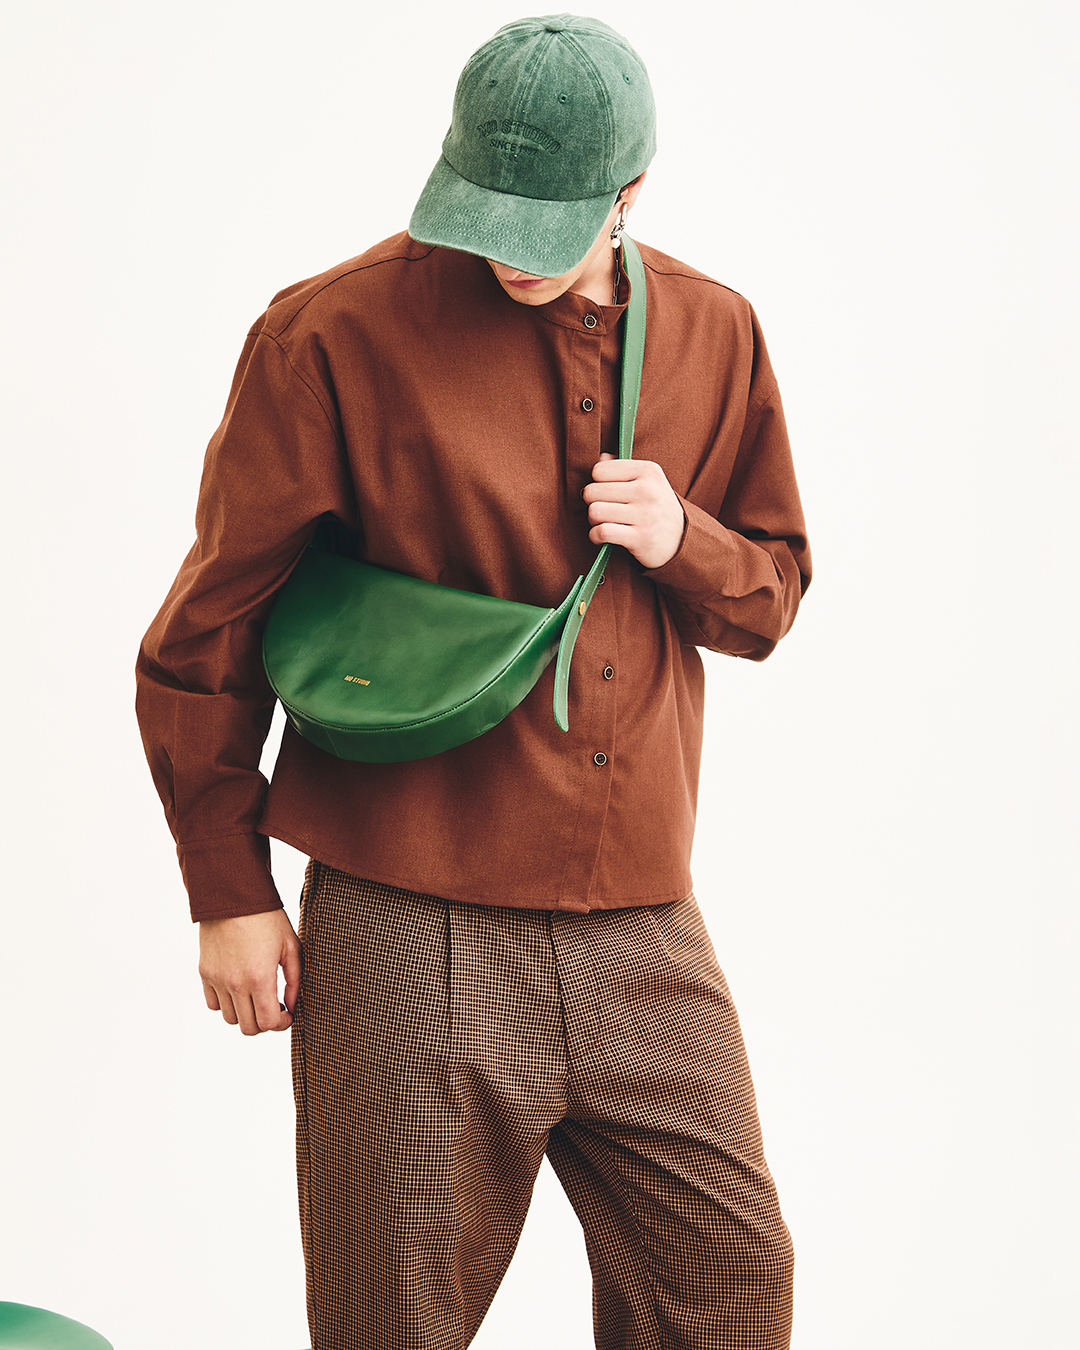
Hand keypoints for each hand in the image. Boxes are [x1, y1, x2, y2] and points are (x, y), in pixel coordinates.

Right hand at [198, 909, 300, 1035]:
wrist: (234, 897)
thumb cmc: (267, 919)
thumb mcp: (291, 947)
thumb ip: (295, 981)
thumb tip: (293, 1007)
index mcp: (260, 978)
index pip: (268, 1023)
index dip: (282, 1024)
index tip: (288, 1013)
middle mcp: (235, 984)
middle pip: (249, 1028)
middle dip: (265, 1022)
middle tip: (274, 1007)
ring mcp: (217, 980)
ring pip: (230, 1019)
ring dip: (245, 1014)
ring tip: (256, 997)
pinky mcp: (205, 973)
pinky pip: (213, 1004)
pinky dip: (226, 1003)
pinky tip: (239, 988)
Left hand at [583, 453, 685, 569]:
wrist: (682, 539)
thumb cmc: (656, 507)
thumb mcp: (647, 481)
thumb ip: (622, 467)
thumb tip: (601, 457)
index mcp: (648, 471)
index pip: (599, 471)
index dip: (597, 483)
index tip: (606, 493)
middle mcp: (648, 490)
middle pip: (592, 491)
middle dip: (592, 503)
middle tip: (602, 510)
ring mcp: (645, 514)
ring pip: (595, 511)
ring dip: (593, 521)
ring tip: (603, 522)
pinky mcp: (640, 538)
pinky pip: (602, 532)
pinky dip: (595, 536)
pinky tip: (601, 536)